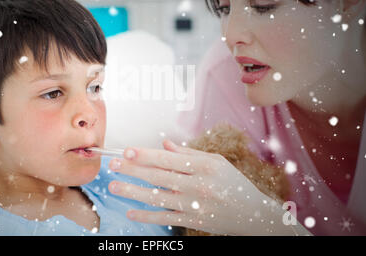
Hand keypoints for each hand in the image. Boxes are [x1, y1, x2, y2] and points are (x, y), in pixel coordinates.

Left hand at [108, 140, 310, 235]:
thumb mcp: (216, 162)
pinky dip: (146, 215)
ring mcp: (194, 205)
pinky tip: (131, 211)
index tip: (126, 151)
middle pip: (158, 176)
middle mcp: (198, 185)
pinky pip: (165, 218)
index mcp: (204, 167)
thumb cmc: (234, 184)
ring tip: (114, 186)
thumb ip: (188, 154)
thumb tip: (163, 145)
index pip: (167, 159)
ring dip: (132, 191)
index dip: (145, 155)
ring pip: (157, 197)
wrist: (254, 215)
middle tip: (112, 164)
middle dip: (132, 169)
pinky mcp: (192, 221)